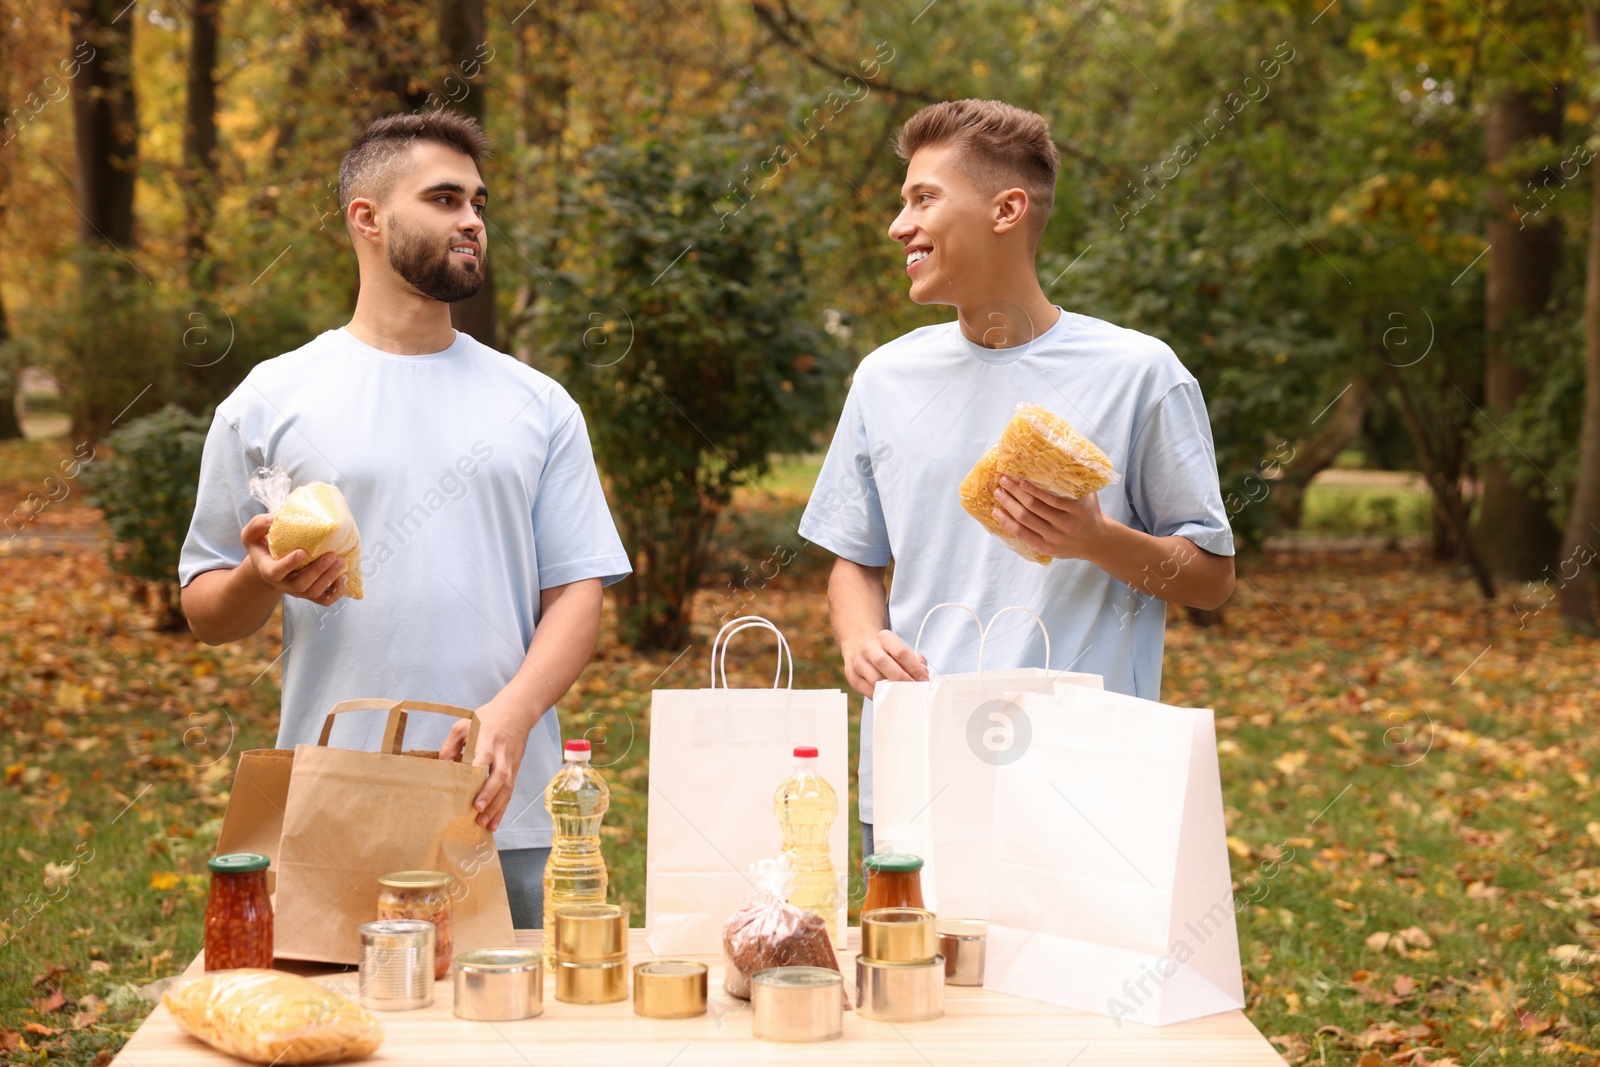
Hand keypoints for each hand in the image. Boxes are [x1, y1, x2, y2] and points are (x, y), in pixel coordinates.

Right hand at [240, 513, 346, 605]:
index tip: (303, 552)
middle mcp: (284, 583)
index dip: (289, 564)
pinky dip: (337, 592)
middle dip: (318, 571)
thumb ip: (259, 525)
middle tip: (332, 555)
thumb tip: (275, 518)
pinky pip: (325, 600)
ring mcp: (298, 591)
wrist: (270, 564)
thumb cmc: (263, 546)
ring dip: (329, 578)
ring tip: (340, 560)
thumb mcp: (252, 534)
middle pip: (300, 584)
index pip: (276, 572)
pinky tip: (344, 577)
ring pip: (314, 592)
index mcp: (268, 569)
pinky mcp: (311, 594)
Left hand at [440, 696, 530, 832]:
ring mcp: (511, 764)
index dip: (479, 773)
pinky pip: (509, 792)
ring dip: (496, 808)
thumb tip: (441, 767)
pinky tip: (494, 823)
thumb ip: (451, 744)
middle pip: (500, 777)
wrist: (517, 712)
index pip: (485, 758)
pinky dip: (502, 809)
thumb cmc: (487, 718)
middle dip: (489, 795)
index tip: (470, 787)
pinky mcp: (514, 771)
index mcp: (488, 740)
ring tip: (484, 824)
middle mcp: (502, 754)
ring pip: (507, 788)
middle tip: (477, 810)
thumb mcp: (464, 724)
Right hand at [840, 629, 927, 698]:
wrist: (858, 648)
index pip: (901, 652)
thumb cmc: (885, 651)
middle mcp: (869, 648)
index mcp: (884, 637)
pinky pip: (869, 691)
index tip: (923, 679)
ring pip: (876, 680)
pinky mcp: (853, 677)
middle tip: (914, 688)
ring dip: (892, 690)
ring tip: (903, 694)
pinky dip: (882, 696)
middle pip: (885, 663)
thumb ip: (915, 659)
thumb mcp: (899, 647)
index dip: (914, 668)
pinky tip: (891, 696)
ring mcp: (858, 663)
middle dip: (902, 679)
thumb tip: (923, 673)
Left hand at [991, 475, 1111, 561]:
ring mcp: (1055, 537)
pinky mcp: (1046, 548)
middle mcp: (1066, 524)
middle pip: (1034, 507)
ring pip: (1025, 520)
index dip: (1032, 489)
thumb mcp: (1088, 495)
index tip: (1019, 478)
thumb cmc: (1088, 512)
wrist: (1096, 541)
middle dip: (1015, 492)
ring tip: (998, 493)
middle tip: (1003, 480)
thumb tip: (1058, 456)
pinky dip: (1007, 523)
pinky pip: (1022, 535)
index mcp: (1077, 509)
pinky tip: (997, 513)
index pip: (1051, 498)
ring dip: (1009, 505)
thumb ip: (1075, 480)